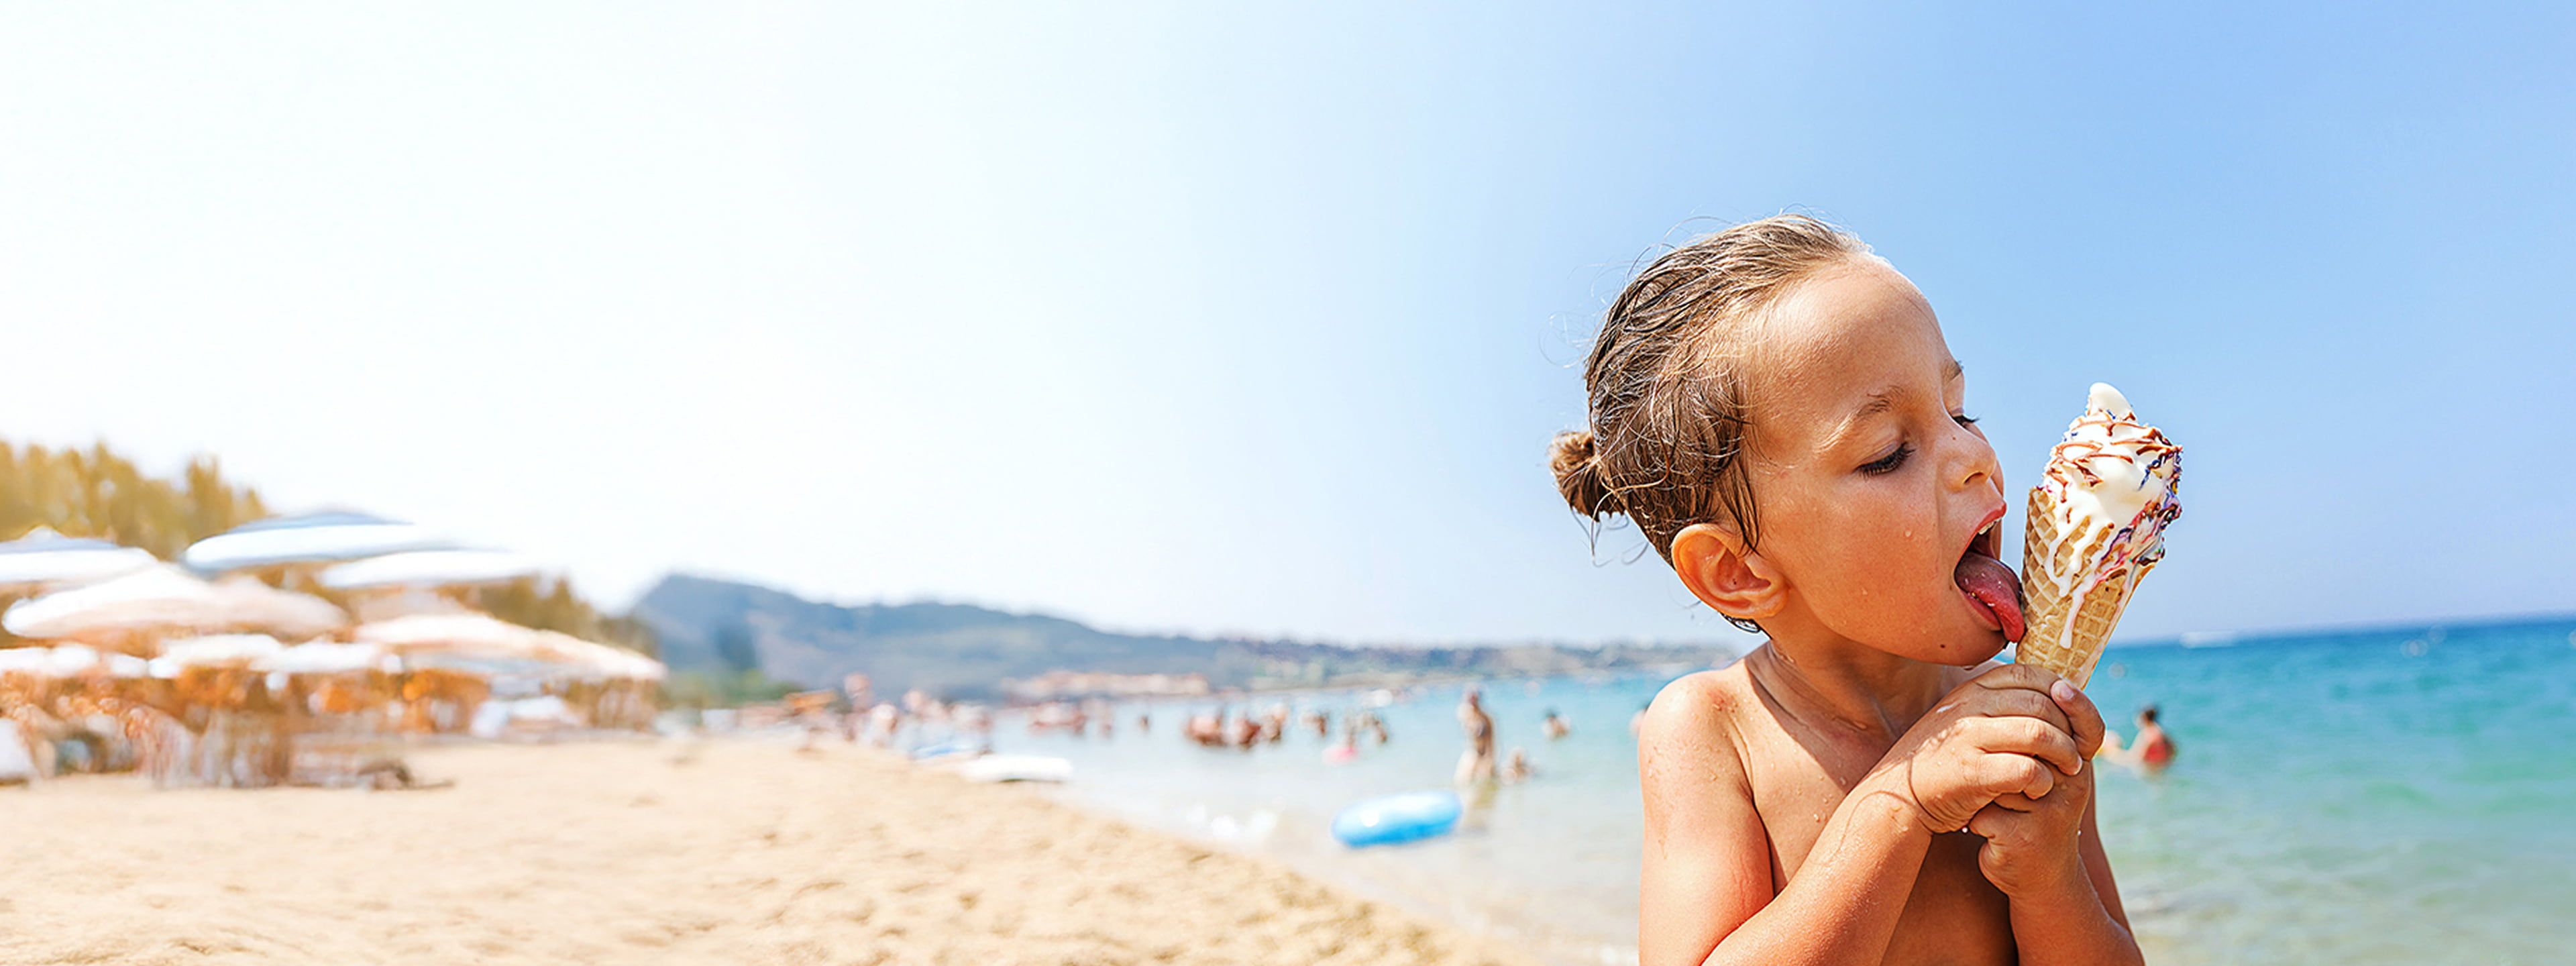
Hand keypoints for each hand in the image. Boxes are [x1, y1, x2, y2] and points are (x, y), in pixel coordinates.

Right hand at [1874, 665, 2089, 833]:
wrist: (1898, 796)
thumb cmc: (1945, 761)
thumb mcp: (1966, 719)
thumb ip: (2000, 704)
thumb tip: (2056, 692)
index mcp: (1973, 688)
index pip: (2034, 675)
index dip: (2067, 695)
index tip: (2076, 722)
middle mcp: (1969, 706)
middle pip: (2044, 704)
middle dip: (2073, 730)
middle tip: (2079, 754)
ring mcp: (1967, 738)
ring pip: (2040, 733)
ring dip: (2065, 754)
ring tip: (2068, 771)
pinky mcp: (1970, 772)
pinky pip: (2026, 769)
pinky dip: (2043, 780)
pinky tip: (2039, 790)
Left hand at [1966, 679, 2106, 895]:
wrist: (2034, 875)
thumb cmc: (2032, 814)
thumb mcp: (2047, 776)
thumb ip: (2043, 739)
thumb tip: (2018, 677)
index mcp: (2078, 770)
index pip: (2089, 730)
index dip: (2079, 706)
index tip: (2062, 687)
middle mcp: (2073, 790)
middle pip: (2029, 747)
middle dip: (2001, 756)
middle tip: (1993, 771)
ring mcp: (2050, 815)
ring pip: (2000, 778)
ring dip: (1983, 790)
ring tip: (1990, 806)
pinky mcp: (2024, 838)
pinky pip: (1983, 810)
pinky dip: (1973, 818)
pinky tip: (1982, 831)